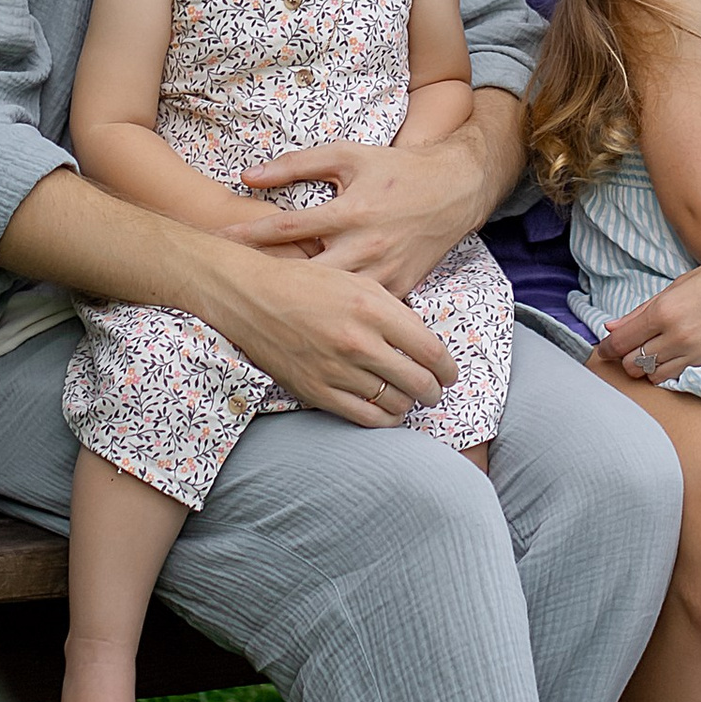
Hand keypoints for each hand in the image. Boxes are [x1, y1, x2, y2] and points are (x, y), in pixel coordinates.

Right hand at [192, 238, 458, 425]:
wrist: (250, 295)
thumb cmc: (306, 283)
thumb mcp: (357, 282)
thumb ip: (394, 312)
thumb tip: (424, 343)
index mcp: (374, 308)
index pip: (430, 350)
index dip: (447, 368)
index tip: (450, 373)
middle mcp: (359, 341)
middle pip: (418, 382)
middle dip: (434, 391)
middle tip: (435, 390)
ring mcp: (337, 369)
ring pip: (394, 403)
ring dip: (409, 405)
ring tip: (410, 399)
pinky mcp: (316, 391)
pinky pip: (364, 418)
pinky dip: (383, 419)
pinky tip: (387, 411)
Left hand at [237, 128, 485, 294]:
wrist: (455, 190)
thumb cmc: (395, 170)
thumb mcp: (348, 155)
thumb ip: (297, 164)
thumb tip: (247, 175)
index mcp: (351, 210)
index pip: (288, 228)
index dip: (249, 235)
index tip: (218, 241)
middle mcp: (366, 246)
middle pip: (305, 275)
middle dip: (269, 281)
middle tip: (229, 288)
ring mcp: (384, 273)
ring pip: (333, 300)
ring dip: (299, 304)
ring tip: (260, 309)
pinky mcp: (400, 290)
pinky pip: (363, 311)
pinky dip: (336, 315)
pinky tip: (307, 322)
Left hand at [598, 209, 700, 378]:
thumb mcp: (680, 284)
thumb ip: (643, 310)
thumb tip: (612, 329)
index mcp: (666, 311)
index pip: (621, 343)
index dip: (607, 349)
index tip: (604, 350)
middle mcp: (680, 337)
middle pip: (635, 365)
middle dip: (628, 360)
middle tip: (631, 351)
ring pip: (658, 377)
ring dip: (651, 369)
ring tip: (656, 354)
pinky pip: (686, 377)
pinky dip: (676, 371)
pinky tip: (680, 357)